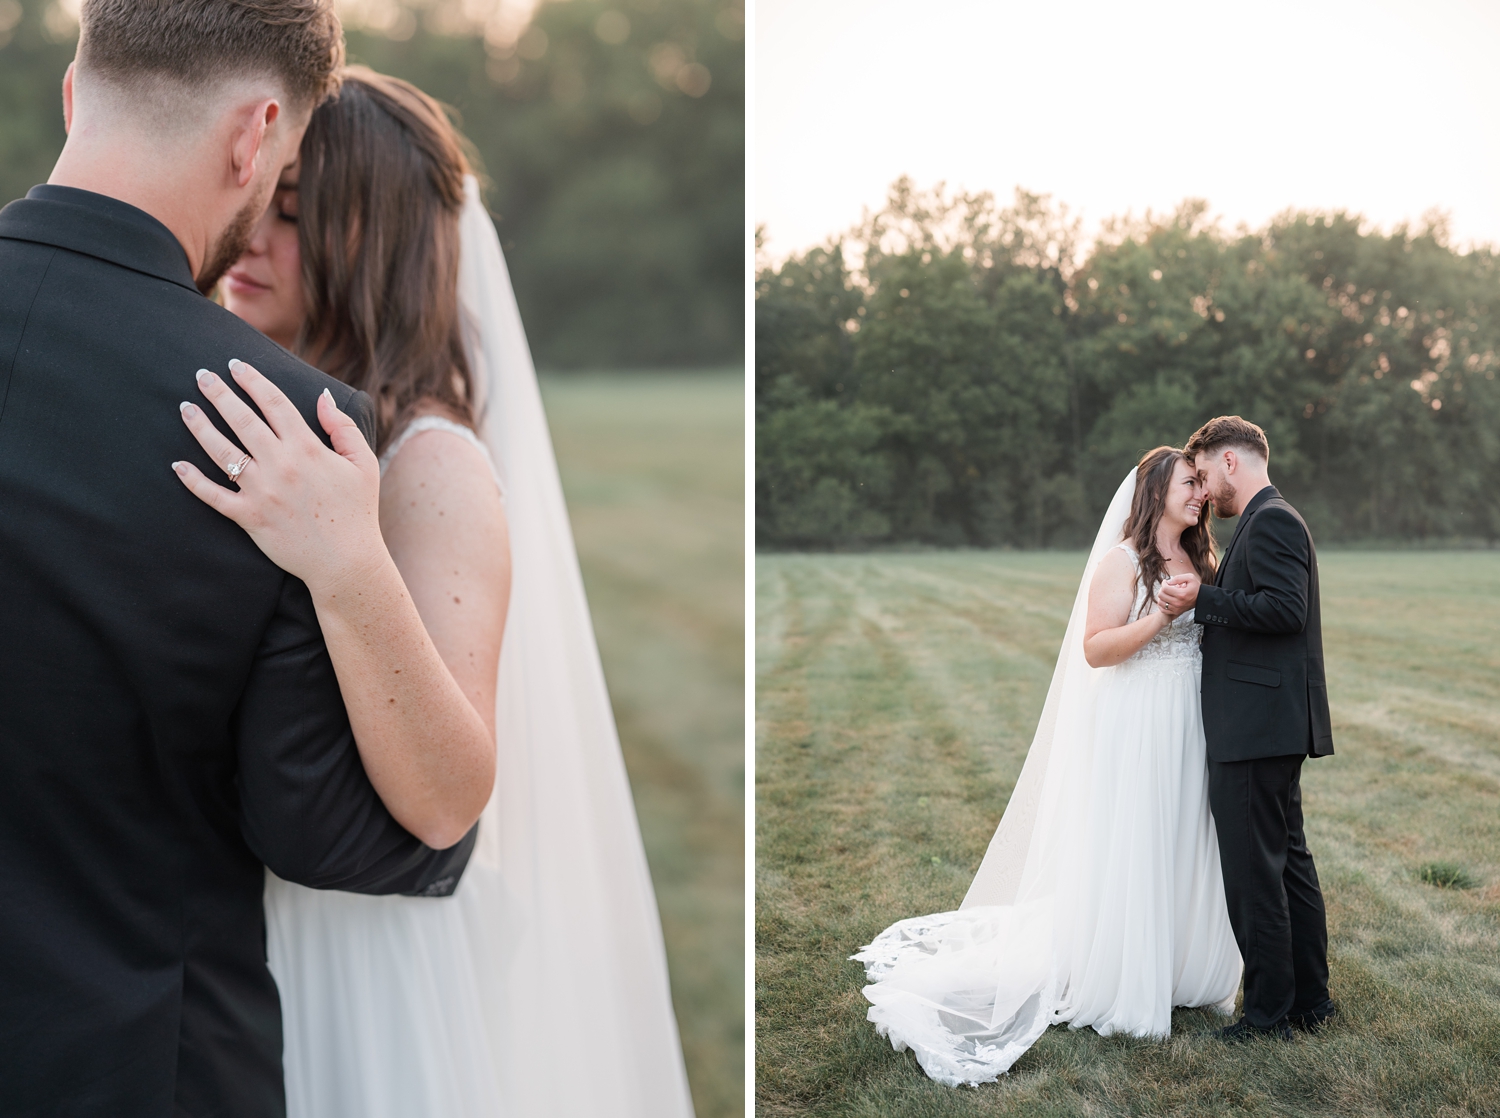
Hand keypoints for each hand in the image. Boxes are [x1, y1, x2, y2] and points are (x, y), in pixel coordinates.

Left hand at [172, 359, 385, 596]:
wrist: (346, 562)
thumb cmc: (358, 511)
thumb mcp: (363, 464)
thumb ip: (343, 427)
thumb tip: (322, 395)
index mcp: (308, 448)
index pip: (274, 403)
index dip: (252, 380)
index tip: (235, 365)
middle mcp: (281, 464)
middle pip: (241, 419)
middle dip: (219, 393)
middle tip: (201, 375)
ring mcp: (262, 491)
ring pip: (221, 451)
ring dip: (200, 426)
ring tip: (186, 407)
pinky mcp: (249, 517)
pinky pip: (213, 496)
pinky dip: (193, 480)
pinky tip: (178, 465)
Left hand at [1157, 572, 1199, 617]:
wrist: (1201, 598)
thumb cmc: (1195, 587)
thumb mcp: (1190, 578)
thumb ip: (1178, 578)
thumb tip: (1168, 582)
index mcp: (1181, 594)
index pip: (1165, 588)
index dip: (1163, 583)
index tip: (1165, 581)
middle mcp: (1178, 603)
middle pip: (1161, 595)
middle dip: (1162, 589)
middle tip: (1166, 587)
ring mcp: (1176, 609)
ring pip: (1160, 602)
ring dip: (1161, 596)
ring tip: (1166, 593)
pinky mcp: (1175, 612)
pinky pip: (1162, 609)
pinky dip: (1162, 604)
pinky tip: (1165, 599)